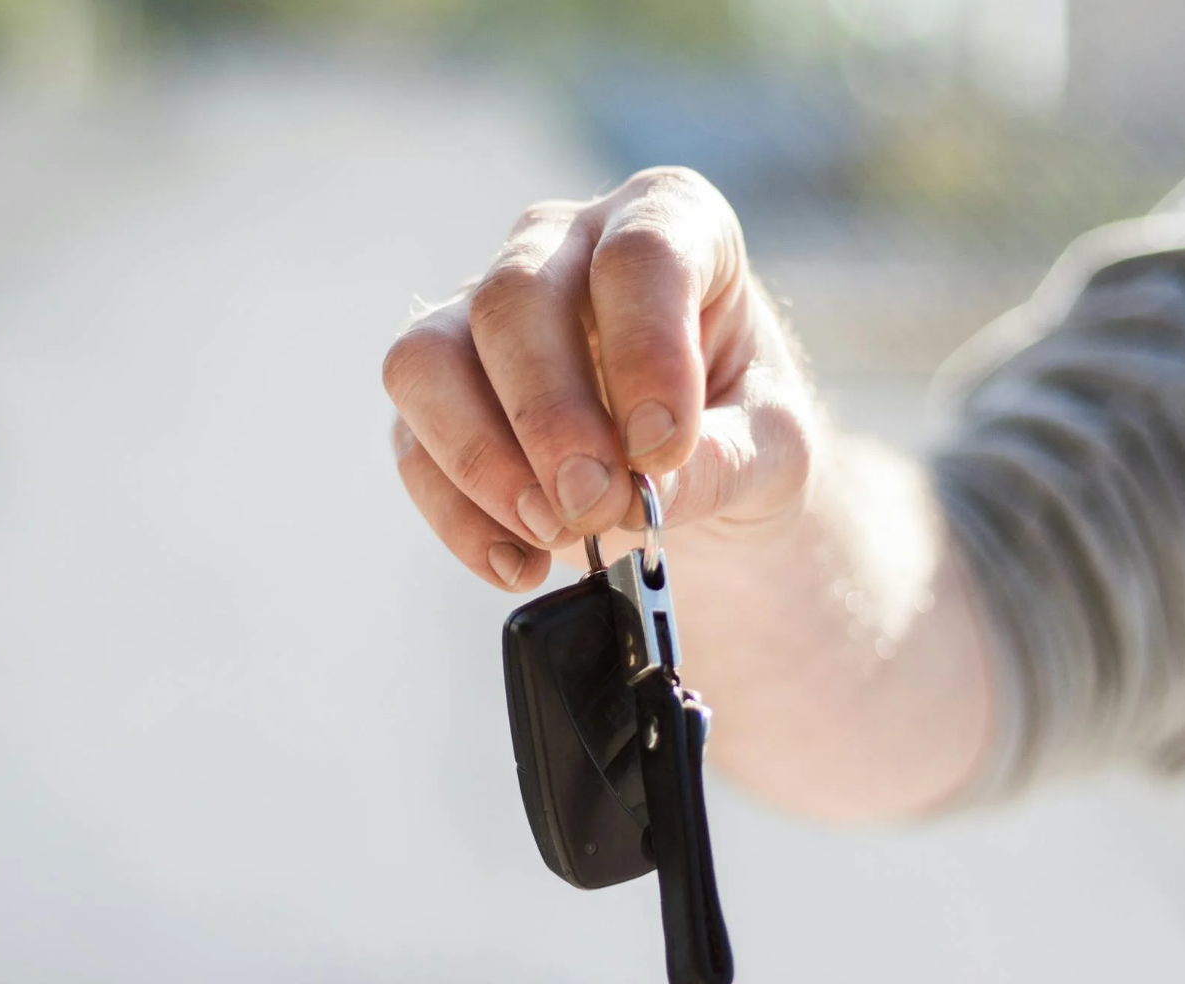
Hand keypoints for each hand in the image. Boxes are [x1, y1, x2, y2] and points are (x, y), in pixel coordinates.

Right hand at [383, 167, 816, 589]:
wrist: (693, 467)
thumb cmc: (741, 426)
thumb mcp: (773, 449)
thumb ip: (723, 463)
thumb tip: (637, 493)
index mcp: (668, 220)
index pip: (638, 255)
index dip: (646, 352)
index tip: (664, 450)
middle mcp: (562, 245)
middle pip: (513, 300)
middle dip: (550, 417)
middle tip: (595, 506)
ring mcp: (482, 311)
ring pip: (428, 359)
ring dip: (482, 460)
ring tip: (553, 533)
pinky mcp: (438, 390)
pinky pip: (411, 442)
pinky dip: (460, 516)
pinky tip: (520, 563)